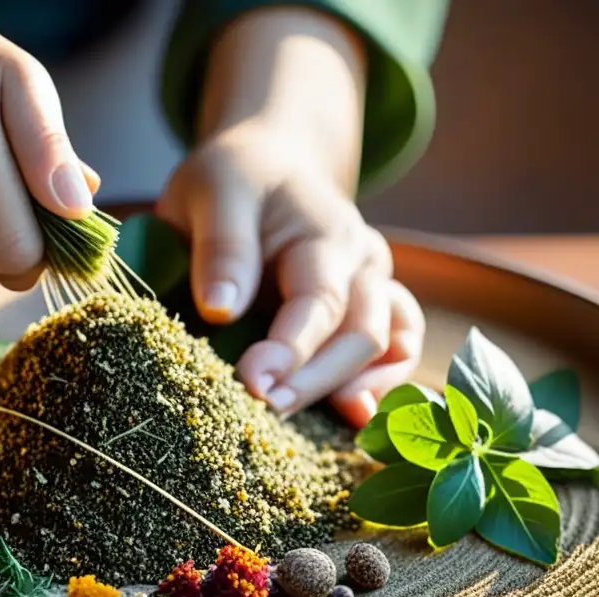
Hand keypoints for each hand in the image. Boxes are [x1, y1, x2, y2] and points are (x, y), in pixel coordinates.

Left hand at [156, 120, 424, 427]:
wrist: (274, 163)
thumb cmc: (238, 179)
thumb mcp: (214, 191)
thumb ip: (222, 245)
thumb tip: (220, 309)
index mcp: (325, 232)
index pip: (319, 302)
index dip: (290, 350)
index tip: (252, 383)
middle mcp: (363, 263)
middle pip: (363, 336)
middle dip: (315, 381)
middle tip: (265, 411)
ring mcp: (373, 288)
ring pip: (391, 349)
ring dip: (354, 389)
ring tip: (305, 418)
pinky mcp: (370, 311)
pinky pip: (396, 354)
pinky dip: (379, 387)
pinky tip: (347, 415)